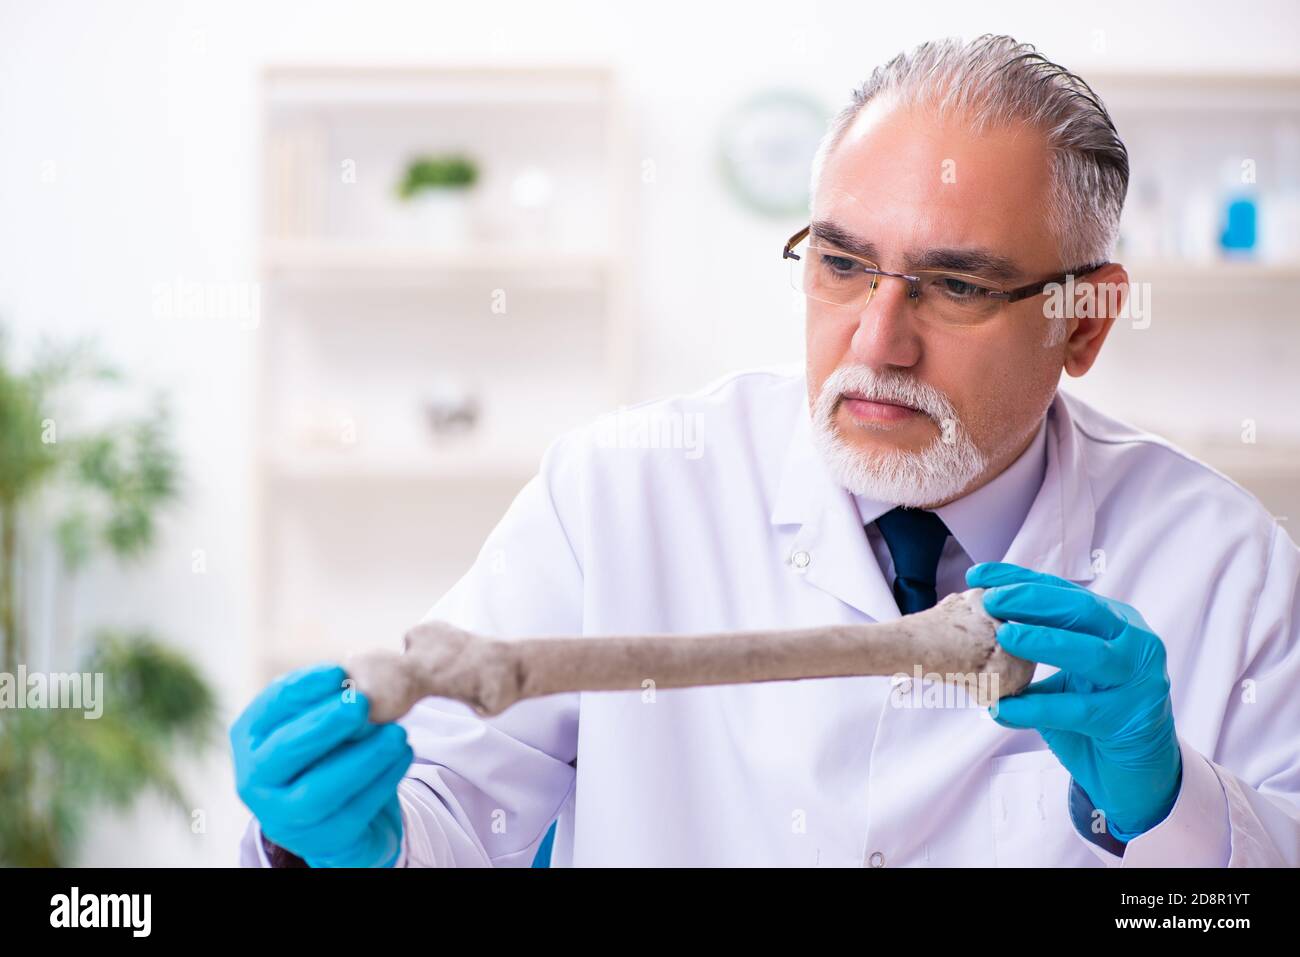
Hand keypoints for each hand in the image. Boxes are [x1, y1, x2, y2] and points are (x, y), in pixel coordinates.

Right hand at [230, 663, 413, 866]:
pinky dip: (381, 781)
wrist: (337, 813)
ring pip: (318, 791)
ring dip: (362, 758)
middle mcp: (254, 780)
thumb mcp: (321, 721)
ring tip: (397, 733)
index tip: (339, 671)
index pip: (269, 709)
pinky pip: (352, 812)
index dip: (302, 689)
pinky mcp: (320, 841)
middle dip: (324, 725)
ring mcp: (283, 816)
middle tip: (362, 702)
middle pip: (284, 752)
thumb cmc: (327, 751)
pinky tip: (403, 756)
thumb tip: (357, 683)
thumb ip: (330, 701)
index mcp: (250, 738)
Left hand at [968, 562, 1181, 840]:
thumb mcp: (1067, 671)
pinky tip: (1001, 708)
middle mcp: (1134, 643)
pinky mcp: (1130, 719)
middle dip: (1032, 600)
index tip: (978, 574)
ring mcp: (1139, 680)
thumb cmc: (1094, 712)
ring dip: (1042, 641)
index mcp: (1115, 622)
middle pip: (1082, 610)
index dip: (1019, 579)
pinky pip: (1077, 709)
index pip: (1064, 591)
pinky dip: (1036, 707)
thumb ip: (1036, 647)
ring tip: (1002, 636)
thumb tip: (976, 627)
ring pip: (1090, 653)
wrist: (1137, 771)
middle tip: (990, 601)